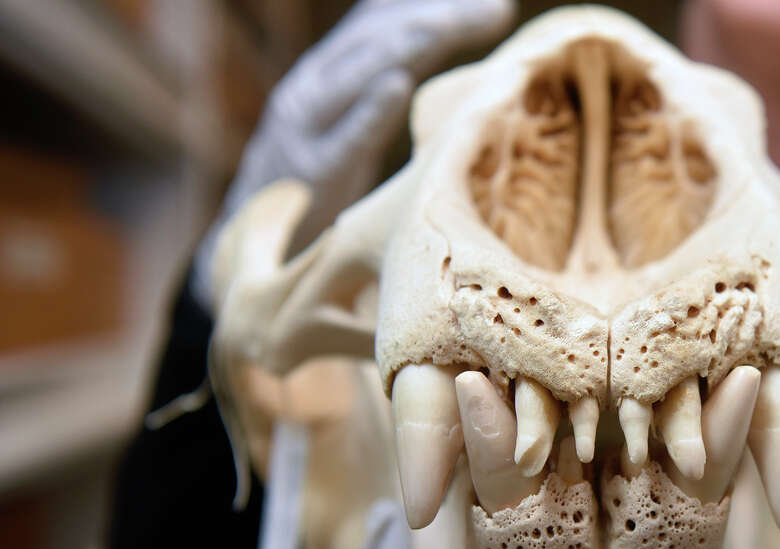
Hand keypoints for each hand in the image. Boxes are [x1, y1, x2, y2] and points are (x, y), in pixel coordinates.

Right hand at [192, 0, 514, 308]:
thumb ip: (379, 97)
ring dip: (412, 44)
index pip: (378, 21)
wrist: (241, 248)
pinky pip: (343, 138)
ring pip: (360, 73)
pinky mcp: (309, 173)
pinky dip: (370, 110)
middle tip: (494, 10)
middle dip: (437, 17)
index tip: (487, 0)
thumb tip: (432, 74)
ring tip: (455, 23)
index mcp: (324, 74)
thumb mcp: (342, 129)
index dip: (426, 3)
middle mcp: (311, 88)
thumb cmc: (310, 186)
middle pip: (378, 37)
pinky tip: (399, 86)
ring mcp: (304, 127)